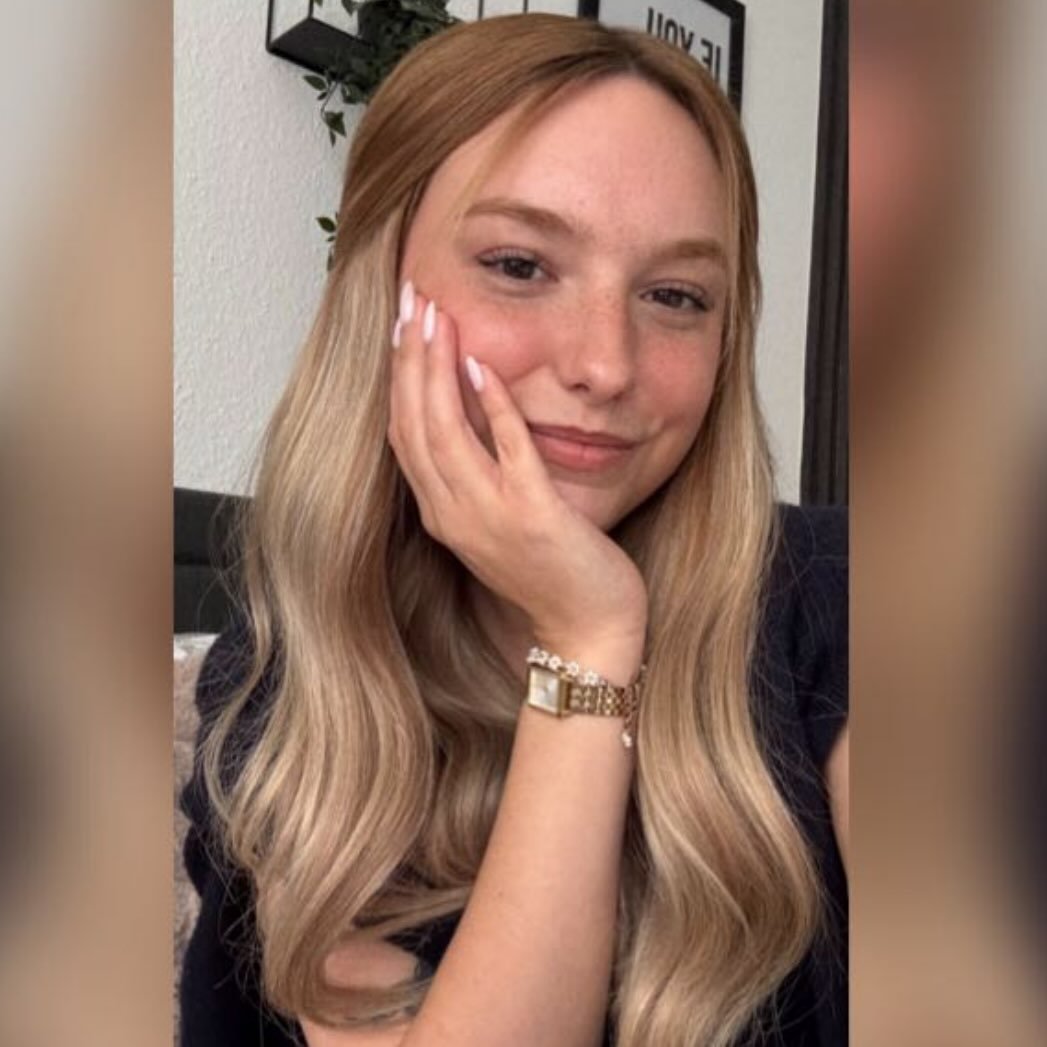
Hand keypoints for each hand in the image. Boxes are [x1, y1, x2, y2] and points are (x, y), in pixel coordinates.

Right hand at [386, 283, 647, 663]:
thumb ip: (478, 475)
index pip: (403, 432)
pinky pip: (506, 451)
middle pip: (414, 421)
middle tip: (411, 297)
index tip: (401, 324)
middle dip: (409, 355)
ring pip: (445, 430)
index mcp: (442, 514)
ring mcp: (488, 517)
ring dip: (436, 368)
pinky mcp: (532, 516)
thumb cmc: (550, 572)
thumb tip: (473, 414)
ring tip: (436, 315)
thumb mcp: (498, 520)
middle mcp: (452, 515)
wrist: (587, 629)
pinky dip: (492, 406)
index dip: (397, 375)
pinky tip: (483, 365)